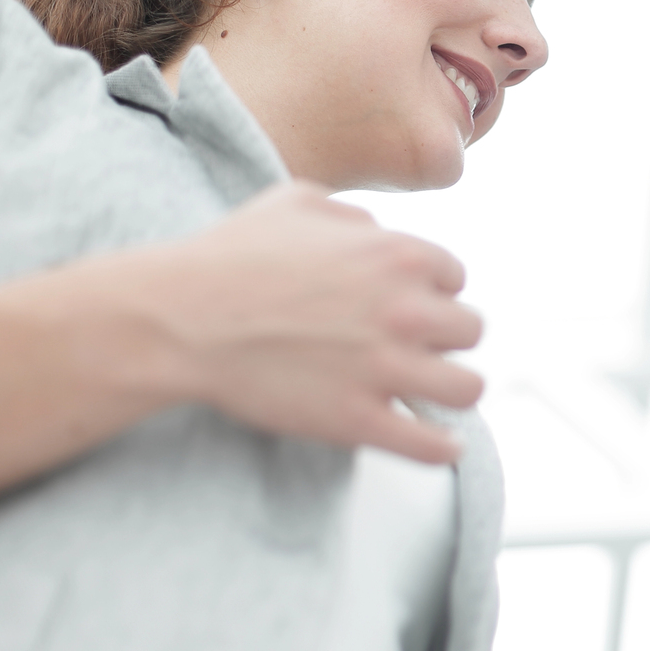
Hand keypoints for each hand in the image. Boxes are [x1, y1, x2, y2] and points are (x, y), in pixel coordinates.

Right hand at [159, 181, 481, 461]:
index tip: (410, 306)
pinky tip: (443, 446)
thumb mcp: (295, 202)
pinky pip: (430, 445)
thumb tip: (376, 231)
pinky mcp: (357, 420)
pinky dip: (442, 448)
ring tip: (435, 395)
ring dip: (454, 390)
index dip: (432, 292)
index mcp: (398, 256)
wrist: (179, 318)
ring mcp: (384, 368)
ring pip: (467, 388)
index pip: (453, 278)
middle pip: (470, 330)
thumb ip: (350, 214)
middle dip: (446, 338)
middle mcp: (405, 311)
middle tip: (419, 348)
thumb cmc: (228, 255)